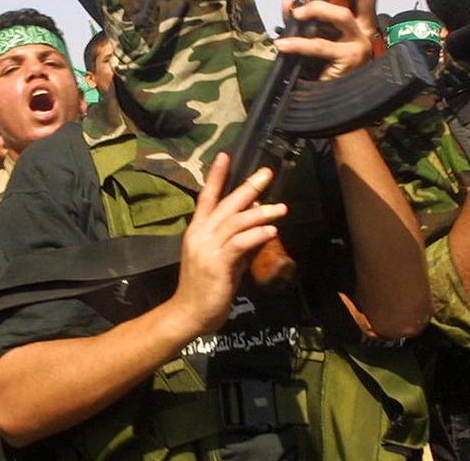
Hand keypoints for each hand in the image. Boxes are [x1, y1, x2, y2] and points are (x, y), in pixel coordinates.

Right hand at [167, 154, 285, 336]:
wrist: (188, 313)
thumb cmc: (204, 288)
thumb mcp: (220, 260)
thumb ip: (235, 243)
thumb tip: (256, 227)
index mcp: (197, 230)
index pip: (206, 197)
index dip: (216, 176)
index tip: (225, 155)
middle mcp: (199, 234)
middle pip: (226, 204)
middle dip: (248, 187)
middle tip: (267, 173)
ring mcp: (207, 248)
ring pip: (236, 222)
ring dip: (261, 212)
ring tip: (281, 208)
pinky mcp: (217, 263)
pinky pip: (239, 244)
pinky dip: (256, 235)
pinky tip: (271, 231)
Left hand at [274, 0, 376, 79]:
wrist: (332, 104)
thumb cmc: (326, 68)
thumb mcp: (316, 38)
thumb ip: (303, 21)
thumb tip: (288, 2)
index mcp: (361, 25)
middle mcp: (366, 32)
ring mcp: (359, 46)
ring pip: (341, 16)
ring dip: (315, 10)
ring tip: (295, 15)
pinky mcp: (348, 60)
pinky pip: (320, 45)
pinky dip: (298, 44)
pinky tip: (283, 46)